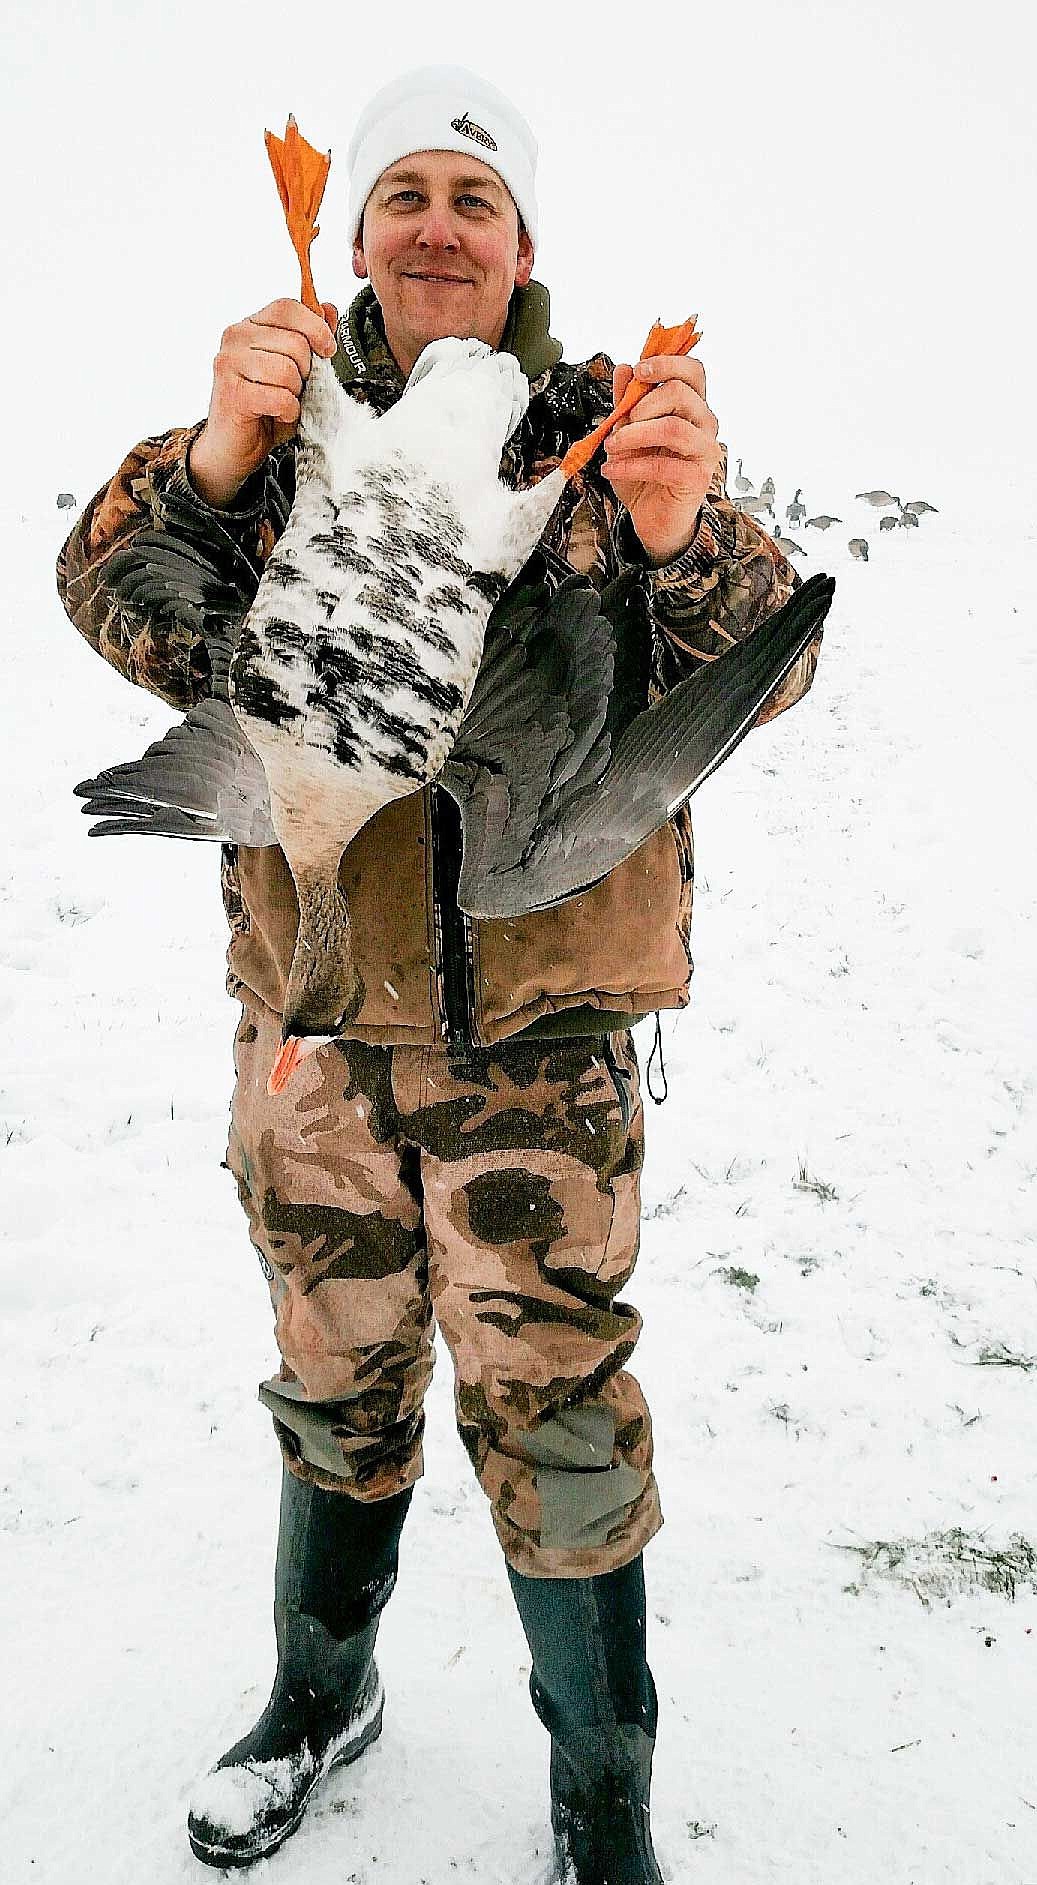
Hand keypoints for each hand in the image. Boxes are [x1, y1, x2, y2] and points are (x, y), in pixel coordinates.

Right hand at [187, 296, 338, 507]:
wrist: (234, 448)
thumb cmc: (264, 408)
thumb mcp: (296, 370)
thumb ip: (311, 339)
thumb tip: (329, 309)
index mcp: (251, 326)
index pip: (287, 308)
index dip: (315, 327)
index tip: (327, 349)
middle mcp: (235, 338)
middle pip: (294, 342)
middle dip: (306, 372)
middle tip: (293, 389)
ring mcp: (229, 363)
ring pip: (287, 369)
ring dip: (295, 393)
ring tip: (282, 401)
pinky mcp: (232, 393)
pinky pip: (279, 396)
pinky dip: (288, 410)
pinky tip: (278, 414)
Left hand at [603, 354, 722, 566]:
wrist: (651, 517)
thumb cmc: (643, 474)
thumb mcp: (627, 432)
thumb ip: (628, 401)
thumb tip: (624, 369)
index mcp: (692, 405)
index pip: (692, 370)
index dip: (666, 363)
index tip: (638, 371)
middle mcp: (704, 424)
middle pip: (681, 392)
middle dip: (642, 404)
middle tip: (620, 422)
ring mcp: (705, 450)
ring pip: (673, 427)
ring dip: (634, 434)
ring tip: (612, 446)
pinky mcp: (697, 478)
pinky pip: (663, 465)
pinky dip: (630, 466)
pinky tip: (611, 469)